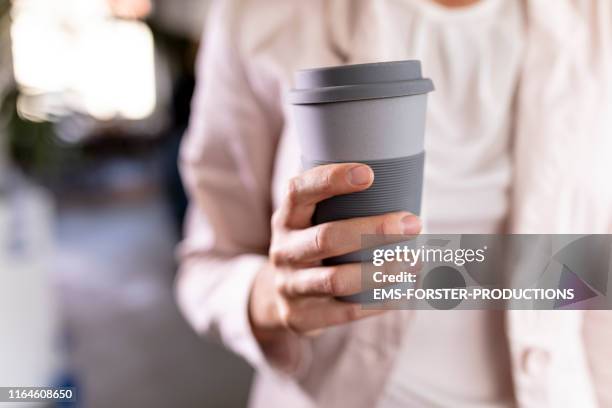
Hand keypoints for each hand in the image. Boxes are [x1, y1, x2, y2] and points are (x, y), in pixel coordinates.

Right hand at [248, 163, 421, 355]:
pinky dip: (377, 302)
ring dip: (381, 270)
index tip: (369, 174)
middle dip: (373, 230)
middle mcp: (283, 250)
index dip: (330, 180)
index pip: (299, 192)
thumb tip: (401, 174)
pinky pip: (344, 312)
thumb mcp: (311, 220)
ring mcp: (290, 286)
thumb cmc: (313, 245)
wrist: (279, 296)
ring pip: (336, 280)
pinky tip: (403, 293)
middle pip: (326, 238)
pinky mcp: (301, 316)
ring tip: (415, 261)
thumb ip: (340, 201)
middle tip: (413, 223)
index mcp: (286, 218)